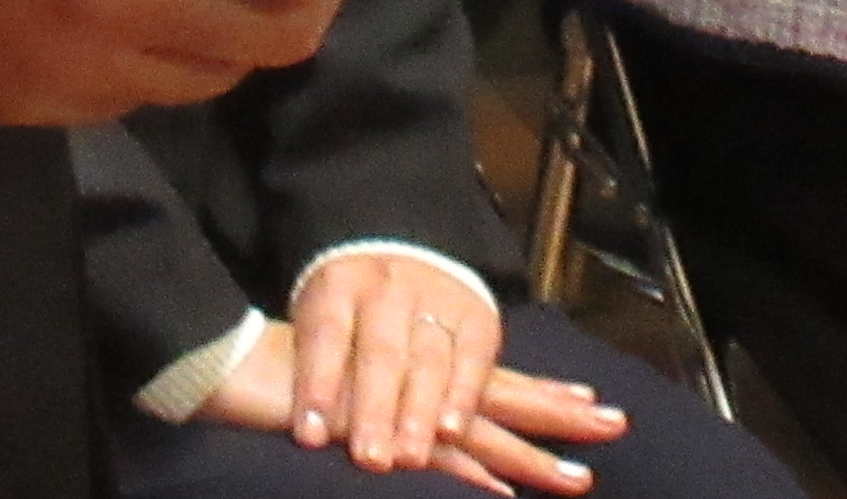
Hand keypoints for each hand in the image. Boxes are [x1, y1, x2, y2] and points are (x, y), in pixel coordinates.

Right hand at [198, 285, 630, 492]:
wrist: (230, 361)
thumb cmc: (284, 376)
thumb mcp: (349, 394)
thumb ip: (390, 405)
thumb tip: (421, 433)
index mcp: (412, 368)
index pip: (491, 382)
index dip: (541, 393)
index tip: (592, 404)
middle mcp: (412, 380)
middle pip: (497, 397)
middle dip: (557, 415)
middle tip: (616, 425)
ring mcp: (392, 402)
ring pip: (475, 430)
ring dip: (528, 456)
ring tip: (578, 478)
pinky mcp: (367, 429)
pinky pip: (422, 457)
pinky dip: (463, 475)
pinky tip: (498, 493)